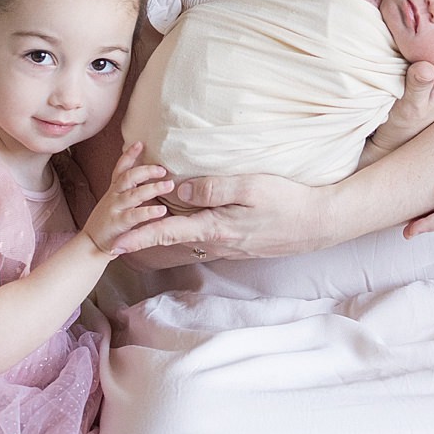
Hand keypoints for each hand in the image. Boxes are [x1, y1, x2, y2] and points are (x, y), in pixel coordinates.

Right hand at [82, 142, 174, 255]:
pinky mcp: (117, 224)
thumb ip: (129, 189)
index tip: (140, 143)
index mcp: (114, 189)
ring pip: (133, 194)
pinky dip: (148, 212)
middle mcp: (113, 196)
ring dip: (151, 188)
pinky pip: (134, 216)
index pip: (121, 167)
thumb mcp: (116, 201)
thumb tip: (147, 176)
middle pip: (128, 177)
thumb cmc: (108, 222)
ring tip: (168, 185)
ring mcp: (114, 209)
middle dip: (146, 170)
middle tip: (163, 169)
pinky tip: (162, 210)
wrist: (90, 245)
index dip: (129, 154)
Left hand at [118, 171, 332, 260]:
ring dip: (166, 235)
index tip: (115, 243)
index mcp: (216, 227)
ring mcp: (230, 246)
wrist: (319, 223)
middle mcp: (218, 242)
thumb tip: (179, 189)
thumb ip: (212, 188)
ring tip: (145, 228)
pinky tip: (187, 224)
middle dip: (146, 237)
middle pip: (173, 239)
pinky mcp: (241, 244)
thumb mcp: (249, 187)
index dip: (139, 236)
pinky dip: (188, 233)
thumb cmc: (287, 201)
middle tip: (118, 237)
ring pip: (189, 240)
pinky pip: (206, 239)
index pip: (168, 232)